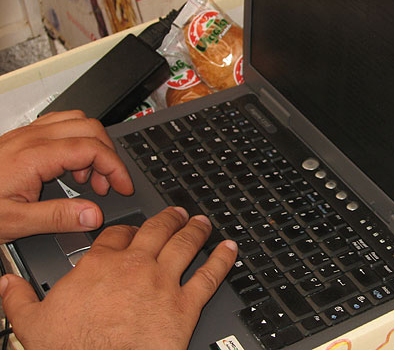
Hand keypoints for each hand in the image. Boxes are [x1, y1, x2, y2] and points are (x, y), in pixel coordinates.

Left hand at [0, 110, 133, 242]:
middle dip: (108, 155)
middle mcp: (31, 138)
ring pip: (77, 120)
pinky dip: (76, 139)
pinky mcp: (21, 137)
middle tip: (106, 185)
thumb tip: (94, 215)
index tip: (123, 186)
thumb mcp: (14, 223)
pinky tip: (68, 165)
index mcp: (33, 156)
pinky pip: (60, 123)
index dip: (115, 167)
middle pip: (90, 128)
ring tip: (86, 177)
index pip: (91, 148)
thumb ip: (58, 218)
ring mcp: (25, 134)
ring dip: (92, 145)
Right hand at [0, 207, 237, 349]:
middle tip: (177, 212)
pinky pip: (209, 275)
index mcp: (100, 265)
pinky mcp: (185, 304)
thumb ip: (19, 299)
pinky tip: (229, 250)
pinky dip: (221, 260)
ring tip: (203, 222)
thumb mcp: (33, 323)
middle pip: (157, 230)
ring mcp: (163, 282)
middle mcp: (135, 266)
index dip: (125, 229)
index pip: (115, 234)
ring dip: (197, 230)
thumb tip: (5, 285)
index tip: (131, 228)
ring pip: (185, 244)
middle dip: (168, 218)